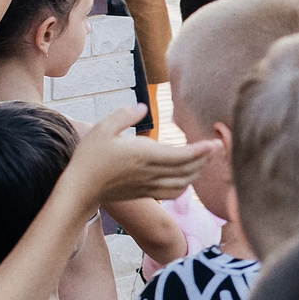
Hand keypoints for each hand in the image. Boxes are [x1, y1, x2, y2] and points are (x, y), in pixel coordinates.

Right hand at [65, 107, 214, 207]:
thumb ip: (125, 115)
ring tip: (206, 159)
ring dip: (198, 172)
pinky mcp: (145, 193)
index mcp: (143, 155)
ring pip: (183, 182)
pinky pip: (173, 193)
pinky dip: (185, 185)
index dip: (201, 151)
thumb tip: (144, 106)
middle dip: (206, 159)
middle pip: (187, 169)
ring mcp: (149, 185)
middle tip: (218, 146)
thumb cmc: (90, 156)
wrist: (80, 188)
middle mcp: (150, 172)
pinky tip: (187, 177)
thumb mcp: (103, 128)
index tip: (214, 143)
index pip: (181, 156)